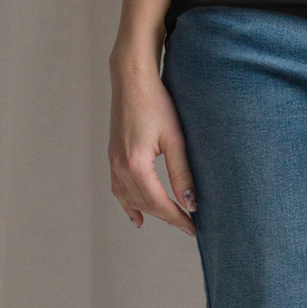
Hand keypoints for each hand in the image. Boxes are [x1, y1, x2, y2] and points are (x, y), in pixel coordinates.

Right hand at [109, 59, 197, 235]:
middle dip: (167, 216)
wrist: (132, 80)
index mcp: (136, 165)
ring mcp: (114, 162)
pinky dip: (127, 204)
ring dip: (149, 212)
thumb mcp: (175, 139)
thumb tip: (190, 202)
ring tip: (168, 221)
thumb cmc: (156, 103)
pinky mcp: (113, 155)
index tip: (193, 227)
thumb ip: (181, 173)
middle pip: (145, 204)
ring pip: (129, 199)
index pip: (159, 203)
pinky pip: (118, 188)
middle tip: (187, 225)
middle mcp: (120, 167)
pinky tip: (136, 215)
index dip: (177, 218)